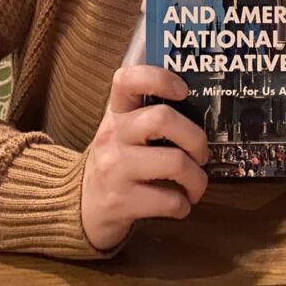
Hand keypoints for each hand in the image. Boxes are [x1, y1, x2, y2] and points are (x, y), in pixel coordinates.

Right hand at [80, 65, 209, 250]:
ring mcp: (115, 169)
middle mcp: (113, 135)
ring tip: (195, 183)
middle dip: (196, 139)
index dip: (159, 78)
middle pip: (163, 119)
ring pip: (175, 162)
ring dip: (198, 178)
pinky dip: (185, 205)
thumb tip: (202, 107)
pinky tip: (180, 204)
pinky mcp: (121, 202)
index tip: (183, 91)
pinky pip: (170, 201)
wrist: (82, 207)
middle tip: (201, 153)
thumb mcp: (124, 131)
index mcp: (116, 112)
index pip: (127, 79)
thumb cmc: (117, 161)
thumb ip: (150, 114)